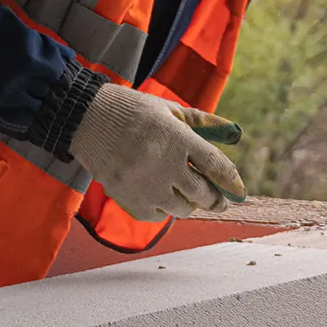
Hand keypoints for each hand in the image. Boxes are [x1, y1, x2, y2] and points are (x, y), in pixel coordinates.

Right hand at [69, 84, 246, 220]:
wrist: (87, 118)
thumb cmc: (133, 111)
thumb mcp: (171, 110)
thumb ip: (205, 123)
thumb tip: (236, 135)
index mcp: (177, 137)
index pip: (215, 166)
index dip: (232, 182)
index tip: (239, 192)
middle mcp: (163, 163)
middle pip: (202, 194)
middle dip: (215, 200)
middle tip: (219, 202)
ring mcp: (144, 184)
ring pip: (181, 208)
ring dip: (189, 204)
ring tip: (188, 197)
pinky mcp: (127, 197)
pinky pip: (155, 216)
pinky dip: (163, 209)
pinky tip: (162, 197)